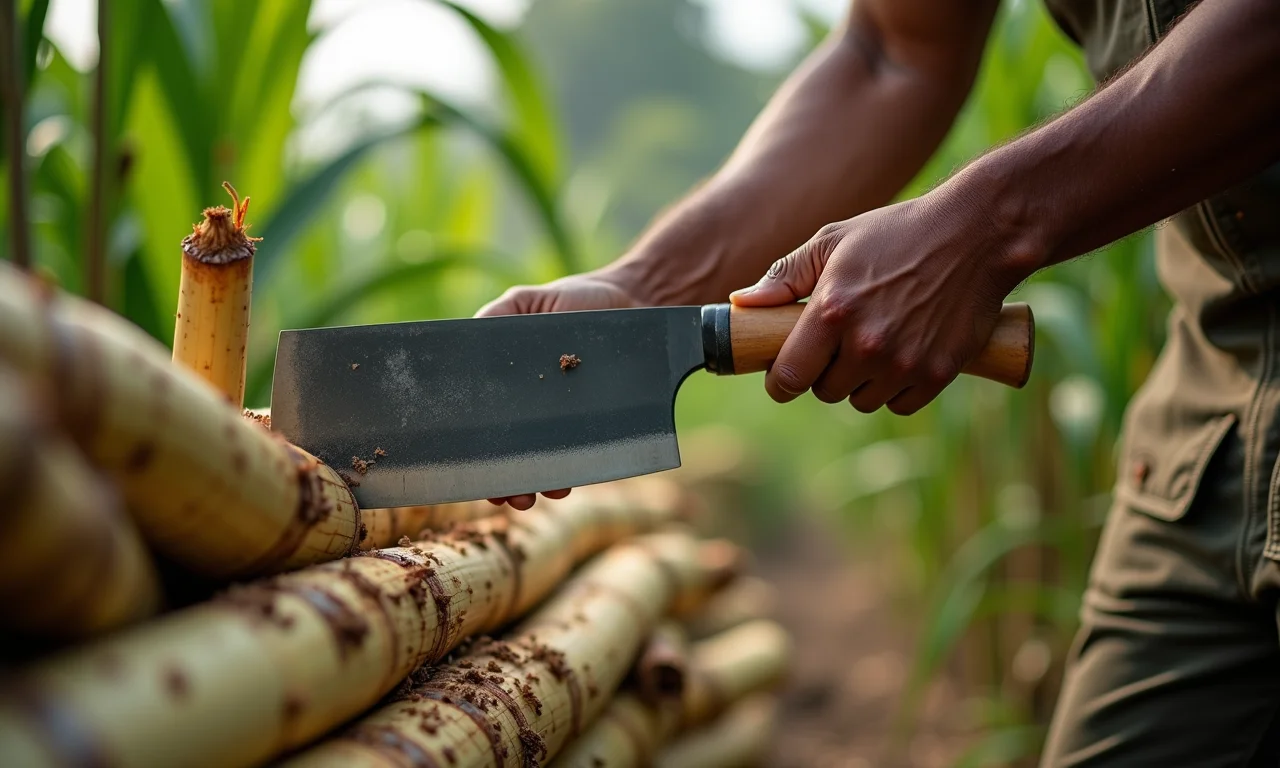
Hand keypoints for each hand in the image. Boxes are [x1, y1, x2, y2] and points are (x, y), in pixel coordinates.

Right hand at [476, 270, 645, 509]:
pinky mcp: (599, 424)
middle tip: (501, 493)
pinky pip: (583, 454)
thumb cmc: (577, 299)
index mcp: (510, 382)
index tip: (469, 466)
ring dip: (535, 482)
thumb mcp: (527, 302)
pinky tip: (565, 482)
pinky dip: (572, 471)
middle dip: (503, 478)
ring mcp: (568, 418)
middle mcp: (536, 405)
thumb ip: (496, 319)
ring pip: (546, 459)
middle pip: (512, 450)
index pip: (485, 420)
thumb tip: (466, 341)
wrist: (636, 304)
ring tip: (530, 495)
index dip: (475, 445)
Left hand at [730, 191, 1030, 414]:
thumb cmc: (898, 233)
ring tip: (874, 344)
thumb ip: (784, 275)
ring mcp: (903, 363)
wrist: (978, 234)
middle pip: (824, 392)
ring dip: (861, 382)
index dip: (780, 381)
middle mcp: (865, 344)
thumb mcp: (834, 241)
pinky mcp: (936, 374)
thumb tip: (741, 304)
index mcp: (832, 312)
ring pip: (861, 401)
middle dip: (824, 373)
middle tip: (839, 344)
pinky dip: (896, 388)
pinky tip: (902, 355)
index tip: (782, 376)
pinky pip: (899, 404)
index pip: (788, 377)